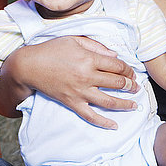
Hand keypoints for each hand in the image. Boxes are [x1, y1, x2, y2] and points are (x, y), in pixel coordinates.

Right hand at [16, 36, 138, 128]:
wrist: (29, 66)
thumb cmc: (51, 50)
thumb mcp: (74, 40)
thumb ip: (96, 47)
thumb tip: (115, 55)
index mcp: (89, 59)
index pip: (117, 66)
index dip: (128, 69)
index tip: (131, 71)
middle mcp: (87, 76)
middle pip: (117, 83)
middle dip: (130, 85)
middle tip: (136, 87)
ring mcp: (80, 92)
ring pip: (108, 101)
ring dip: (125, 104)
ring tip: (134, 105)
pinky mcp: (72, 102)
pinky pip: (90, 116)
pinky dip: (103, 122)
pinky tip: (114, 126)